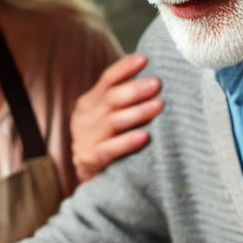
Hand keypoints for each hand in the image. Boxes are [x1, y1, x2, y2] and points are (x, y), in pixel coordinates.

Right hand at [70, 55, 162, 182]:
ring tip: (159, 106)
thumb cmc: (110, 143)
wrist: (94, 183)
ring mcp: (84, 140)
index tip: (145, 60)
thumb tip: (157, 76)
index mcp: (88, 103)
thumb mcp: (112, 118)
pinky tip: (145, 136)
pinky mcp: (90, 161)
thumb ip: (125, 99)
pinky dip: (127, 142)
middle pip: (111, 99)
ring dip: (137, 113)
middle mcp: (83, 119)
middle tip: (158, 84)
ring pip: (113, 122)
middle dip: (135, 90)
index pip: (107, 80)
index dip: (125, 68)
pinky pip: (110, 150)